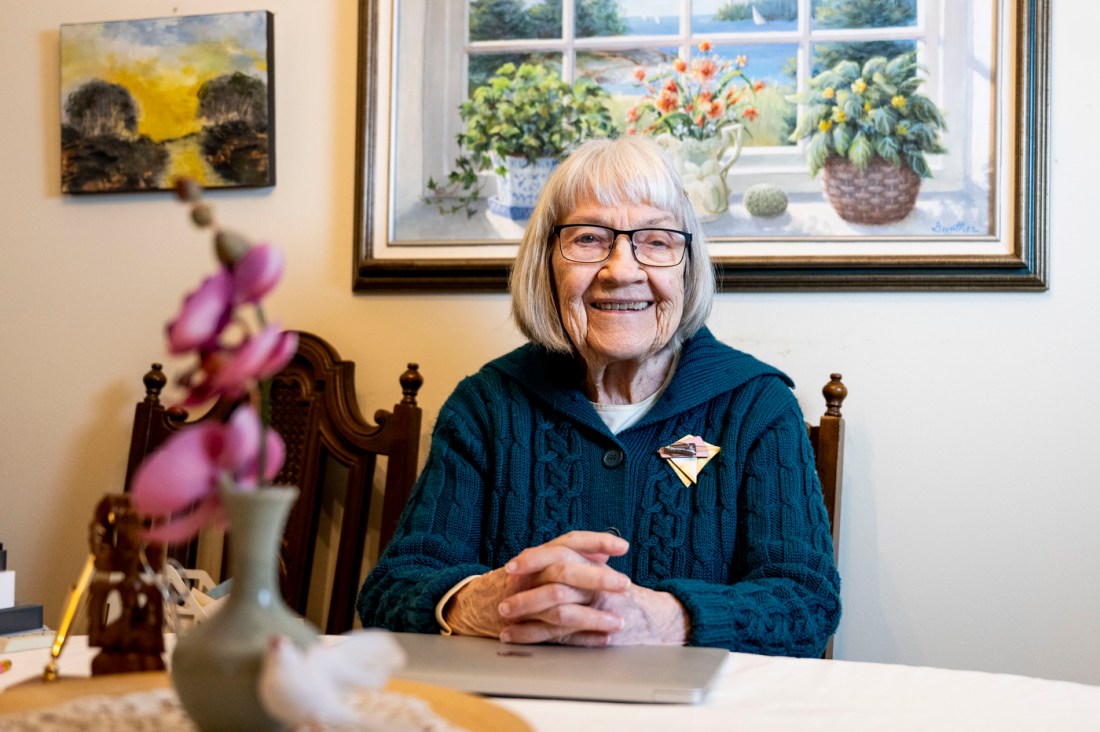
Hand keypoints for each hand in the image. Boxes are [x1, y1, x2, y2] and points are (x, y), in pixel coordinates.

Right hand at [443, 530, 626, 639]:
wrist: (482, 604)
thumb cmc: (522, 582)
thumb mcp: (546, 563)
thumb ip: (574, 557)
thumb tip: (605, 552)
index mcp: (543, 556)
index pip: (571, 540)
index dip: (596, 540)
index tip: (623, 546)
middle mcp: (534, 573)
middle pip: (565, 570)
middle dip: (597, 578)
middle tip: (624, 584)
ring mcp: (527, 599)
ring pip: (561, 607)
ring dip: (593, 616)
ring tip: (618, 622)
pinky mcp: (527, 625)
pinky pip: (555, 634)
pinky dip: (581, 638)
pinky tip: (603, 640)